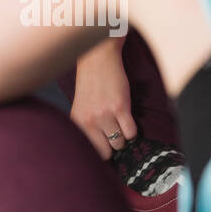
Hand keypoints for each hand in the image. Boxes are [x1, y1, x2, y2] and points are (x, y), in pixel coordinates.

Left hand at [69, 42, 137, 158]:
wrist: (98, 60)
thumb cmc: (91, 84)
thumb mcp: (81, 108)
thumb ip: (87, 128)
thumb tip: (102, 150)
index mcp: (78, 123)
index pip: (91, 152)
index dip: (101, 151)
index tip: (106, 147)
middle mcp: (90, 121)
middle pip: (107, 152)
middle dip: (112, 145)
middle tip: (114, 133)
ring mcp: (105, 115)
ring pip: (120, 143)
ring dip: (123, 136)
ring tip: (120, 124)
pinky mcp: (120, 107)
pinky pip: (131, 132)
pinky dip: (132, 130)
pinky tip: (127, 119)